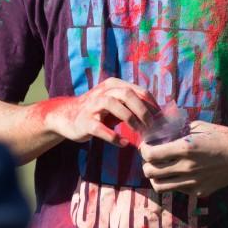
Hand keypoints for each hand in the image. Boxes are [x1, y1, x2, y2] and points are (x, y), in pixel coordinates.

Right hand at [39, 78, 158, 145]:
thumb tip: (157, 115)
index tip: (161, 118)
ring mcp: (92, 106)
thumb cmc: (98, 111)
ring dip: (129, 119)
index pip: (138, 90)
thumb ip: (132, 104)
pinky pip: (99, 128)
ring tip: (139, 131)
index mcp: (113, 85)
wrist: (67, 117)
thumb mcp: (115, 103)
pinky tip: (122, 142)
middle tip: (151, 125)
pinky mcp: (84, 122)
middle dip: (142, 110)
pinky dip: (113, 136)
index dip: (152, 104)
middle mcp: (102, 92)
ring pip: (113, 105)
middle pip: (127, 94)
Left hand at [139, 121, 227, 196]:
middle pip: (150, 172)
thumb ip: (181, 129)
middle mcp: (186, 167)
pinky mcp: (199, 192)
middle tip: (151, 158)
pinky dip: (173, 182)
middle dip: (146, 164)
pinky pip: (177, 190)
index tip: (146, 146)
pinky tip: (179, 173)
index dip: (144, 150)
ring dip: (156, 177)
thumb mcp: (200, 126)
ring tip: (161, 169)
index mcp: (186, 148)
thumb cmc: (223, 136)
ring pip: (160, 186)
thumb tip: (166, 129)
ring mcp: (192, 182)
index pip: (151, 155)